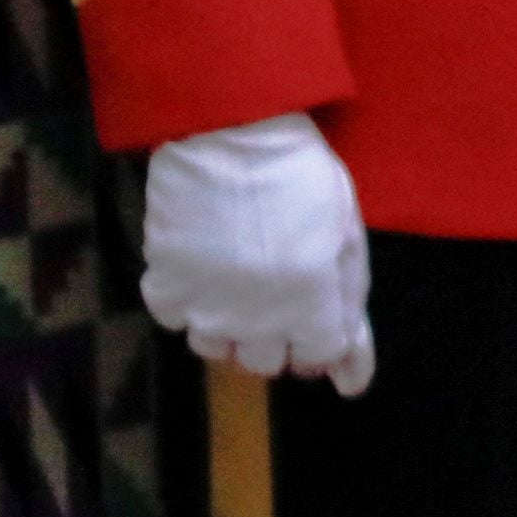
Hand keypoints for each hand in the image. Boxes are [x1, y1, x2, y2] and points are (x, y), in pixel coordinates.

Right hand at [143, 112, 373, 397]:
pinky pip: (173, 319)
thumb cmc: (303, 180)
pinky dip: (187, 301)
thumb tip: (353, 381)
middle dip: (276, 335)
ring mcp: (206, 306)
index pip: (317, 358)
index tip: (314, 309)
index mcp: (311, 307)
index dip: (319, 335)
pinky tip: (203, 266)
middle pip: (265, 362)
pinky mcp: (164, 284)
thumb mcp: (346, 238)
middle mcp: (257, 320)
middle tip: (276, 289)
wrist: (231, 136)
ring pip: (215, 348)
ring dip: (228, 325)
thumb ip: (349, 309)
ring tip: (236, 280)